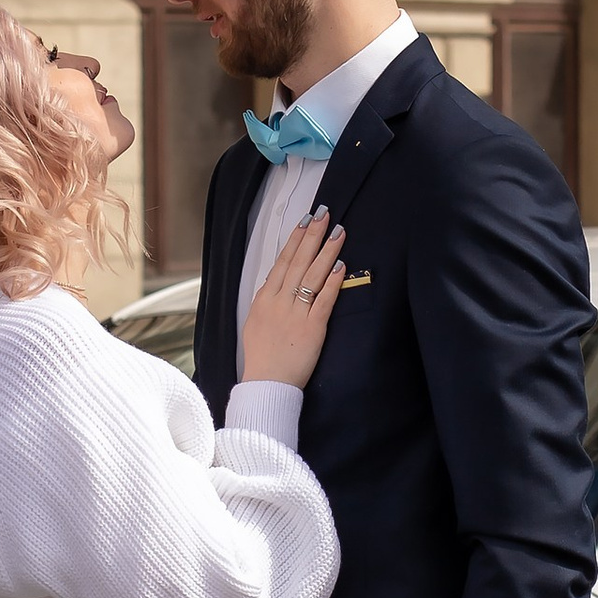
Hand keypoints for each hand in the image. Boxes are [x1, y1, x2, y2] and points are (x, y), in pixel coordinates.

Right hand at [240, 211, 349, 392]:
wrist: (266, 382)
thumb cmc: (262, 356)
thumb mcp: (256, 322)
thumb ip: (269, 300)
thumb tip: (279, 281)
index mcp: (264, 299)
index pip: (282, 262)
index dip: (295, 240)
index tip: (305, 222)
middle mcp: (279, 302)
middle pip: (298, 261)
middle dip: (313, 236)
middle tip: (325, 215)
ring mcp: (295, 314)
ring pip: (312, 275)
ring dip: (326, 251)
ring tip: (338, 232)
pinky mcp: (312, 328)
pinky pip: (324, 300)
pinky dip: (332, 281)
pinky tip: (341, 265)